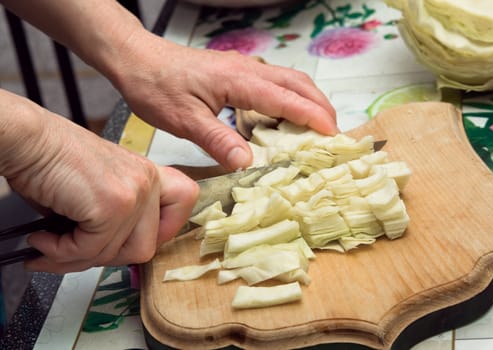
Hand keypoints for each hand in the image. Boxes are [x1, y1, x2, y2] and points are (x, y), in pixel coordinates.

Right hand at [0, 92, 197, 272]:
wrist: (26, 138)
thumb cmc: (53, 160)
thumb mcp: (99, 188)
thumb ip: (118, 219)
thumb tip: (111, 255)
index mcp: (149, 174)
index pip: (184, 204)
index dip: (163, 230)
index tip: (131, 241)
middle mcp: (148, 181)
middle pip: (146, 247)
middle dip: (106, 257)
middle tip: (76, 252)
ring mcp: (134, 193)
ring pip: (117, 255)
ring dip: (76, 257)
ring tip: (50, 246)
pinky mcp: (112, 205)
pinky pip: (90, 250)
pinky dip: (60, 252)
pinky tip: (42, 239)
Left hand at [110, 32, 337, 170]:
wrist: (136, 59)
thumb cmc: (156, 87)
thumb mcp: (184, 120)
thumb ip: (218, 140)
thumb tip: (249, 164)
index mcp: (239, 80)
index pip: (287, 98)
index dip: (313, 117)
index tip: (334, 135)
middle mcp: (247, 69)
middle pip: (297, 83)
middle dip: (320, 106)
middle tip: (334, 133)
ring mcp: (243, 67)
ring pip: (288, 79)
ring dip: (308, 100)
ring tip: (317, 126)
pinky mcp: (235, 71)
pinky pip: (273, 82)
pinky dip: (290, 98)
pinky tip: (284, 116)